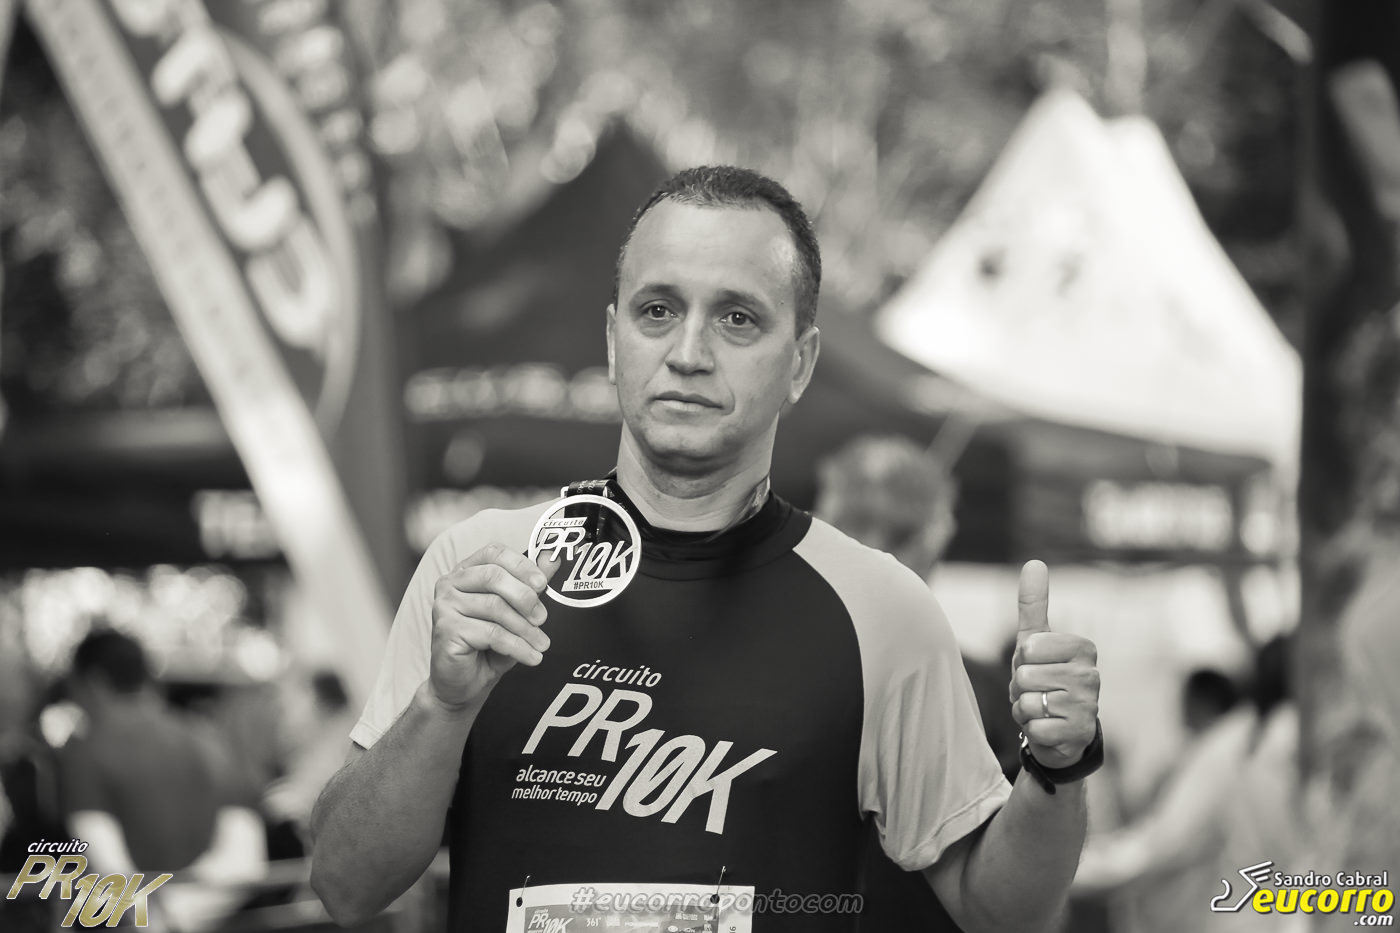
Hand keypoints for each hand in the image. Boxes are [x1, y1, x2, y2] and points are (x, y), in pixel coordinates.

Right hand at [429, 545, 561, 709]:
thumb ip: (530, 585)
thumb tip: (552, 558)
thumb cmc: (487, 645)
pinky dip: (517, 646)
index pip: (494, 553)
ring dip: (525, 629)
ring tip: (541, 644)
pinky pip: (491, 633)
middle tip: (542, 619)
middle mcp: (450, 583)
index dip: (522, 565)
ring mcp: (444, 605)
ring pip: (495, 607)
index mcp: (465, 571)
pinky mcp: (446, 629)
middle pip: (494, 576)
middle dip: (525, 598)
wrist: (464, 683)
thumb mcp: (515, 612)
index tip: (543, 584)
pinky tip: (531, 657)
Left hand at [1008, 560, 1099, 768]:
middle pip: (1025, 675)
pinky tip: (1047, 727)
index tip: (1037, 666)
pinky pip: (1035, 727)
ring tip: (1042, 708)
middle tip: (1038, 691)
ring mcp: (1089, 706)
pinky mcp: (1080, 733)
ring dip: (1025, 709)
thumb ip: (1034, 604)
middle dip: (1021, 687)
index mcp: (1082, 648)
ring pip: (1028, 701)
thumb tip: (1035, 562)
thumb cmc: (1045, 678)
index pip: (1028, 648)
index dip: (1022, 661)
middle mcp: (1091, 675)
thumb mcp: (1035, 641)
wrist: (1060, 730)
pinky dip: (1032, 729)